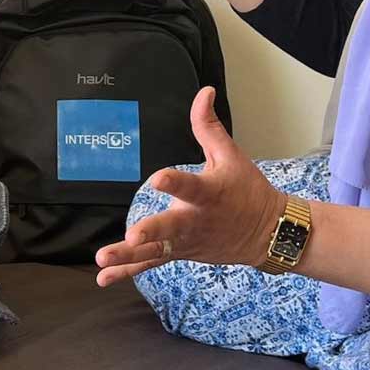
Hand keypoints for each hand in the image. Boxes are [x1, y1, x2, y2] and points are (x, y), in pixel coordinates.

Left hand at [93, 86, 286, 286]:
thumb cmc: (247, 190)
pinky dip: (127, 271)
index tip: (158, 178)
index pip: (190, 186)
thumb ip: (208, 126)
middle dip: (150, 232)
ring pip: (155, 251)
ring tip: (102, 259)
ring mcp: (186, 242)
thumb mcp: (231, 155)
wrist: (267, 233)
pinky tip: (102, 278)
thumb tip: (203, 91)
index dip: (174, 182)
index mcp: (209, 194)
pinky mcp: (180, 253)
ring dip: (128, 257)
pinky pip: (151, 263)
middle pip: (170, 228)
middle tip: (131, 237)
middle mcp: (196, 221)